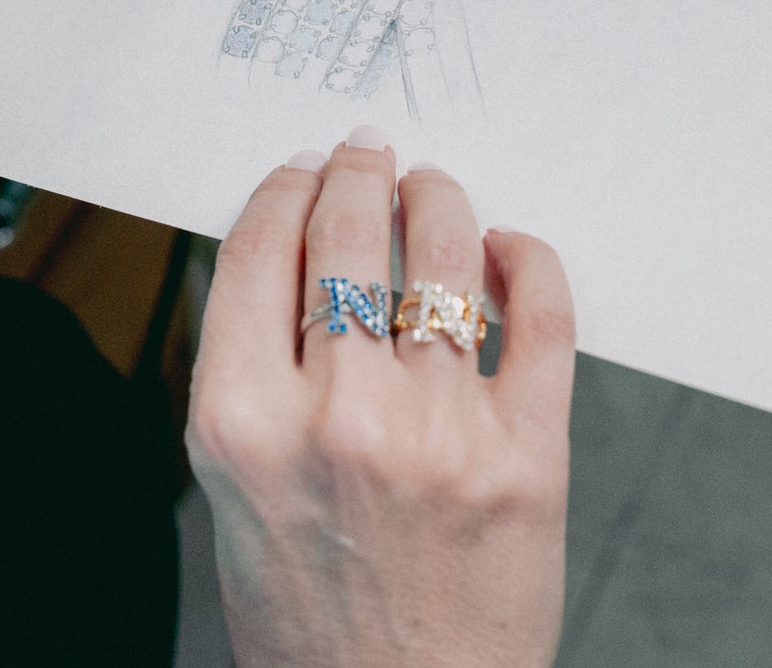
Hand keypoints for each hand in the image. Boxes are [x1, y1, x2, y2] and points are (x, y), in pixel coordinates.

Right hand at [189, 135, 574, 667]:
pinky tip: (507, 249)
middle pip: (347, 230)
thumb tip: (284, 253)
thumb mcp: (230, 491)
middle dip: (356, 171)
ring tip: (432, 190)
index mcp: (243, 422)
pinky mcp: (529, 455)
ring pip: (443, 250)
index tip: (300, 171)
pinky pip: (541, 314)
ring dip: (437, 197)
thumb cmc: (310, 619)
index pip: (259, 245)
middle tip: (366, 152)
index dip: (284, 188)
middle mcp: (337, 414)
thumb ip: (244, 372)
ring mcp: (439, 430)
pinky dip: (526, 260)